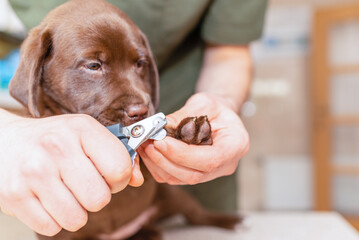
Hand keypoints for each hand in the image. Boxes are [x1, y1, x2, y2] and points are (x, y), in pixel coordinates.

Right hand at [0, 111, 142, 235]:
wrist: (4, 141)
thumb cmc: (52, 140)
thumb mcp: (86, 135)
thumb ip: (117, 156)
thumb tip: (137, 180)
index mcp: (82, 128)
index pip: (120, 168)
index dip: (119, 179)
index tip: (108, 176)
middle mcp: (57, 148)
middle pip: (100, 199)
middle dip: (97, 197)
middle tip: (84, 185)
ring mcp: (34, 172)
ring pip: (77, 219)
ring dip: (75, 211)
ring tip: (65, 192)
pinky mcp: (15, 195)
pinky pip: (52, 227)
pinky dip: (54, 219)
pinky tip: (47, 198)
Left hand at [138, 93, 248, 184]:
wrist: (220, 116)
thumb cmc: (216, 108)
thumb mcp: (204, 103)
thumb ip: (184, 115)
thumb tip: (161, 127)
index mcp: (235, 146)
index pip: (209, 160)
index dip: (183, 155)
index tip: (161, 142)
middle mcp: (225, 165)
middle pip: (193, 175)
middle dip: (166, 161)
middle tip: (148, 144)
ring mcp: (211, 174)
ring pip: (181, 179)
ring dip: (159, 164)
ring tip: (145, 145)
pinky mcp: (196, 174)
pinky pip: (175, 178)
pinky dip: (159, 167)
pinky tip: (149, 152)